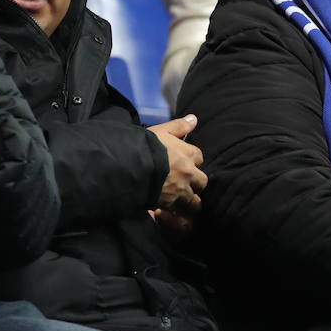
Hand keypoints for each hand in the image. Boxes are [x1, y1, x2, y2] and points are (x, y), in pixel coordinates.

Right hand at [147, 115, 206, 230]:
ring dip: (188, 200)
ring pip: (194, 200)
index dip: (191, 161)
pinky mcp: (170, 203)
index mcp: (187, 153)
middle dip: (195, 182)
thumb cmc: (143, 146)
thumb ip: (178, 126)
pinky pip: (180, 211)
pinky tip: (168, 210)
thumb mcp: (160, 131)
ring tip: (179, 201)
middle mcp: (188, 172)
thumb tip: (194, 119)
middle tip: (184, 183)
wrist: (129, 165)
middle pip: (202, 181)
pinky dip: (176, 212)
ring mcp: (181, 189)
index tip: (183, 163)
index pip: (198, 157)